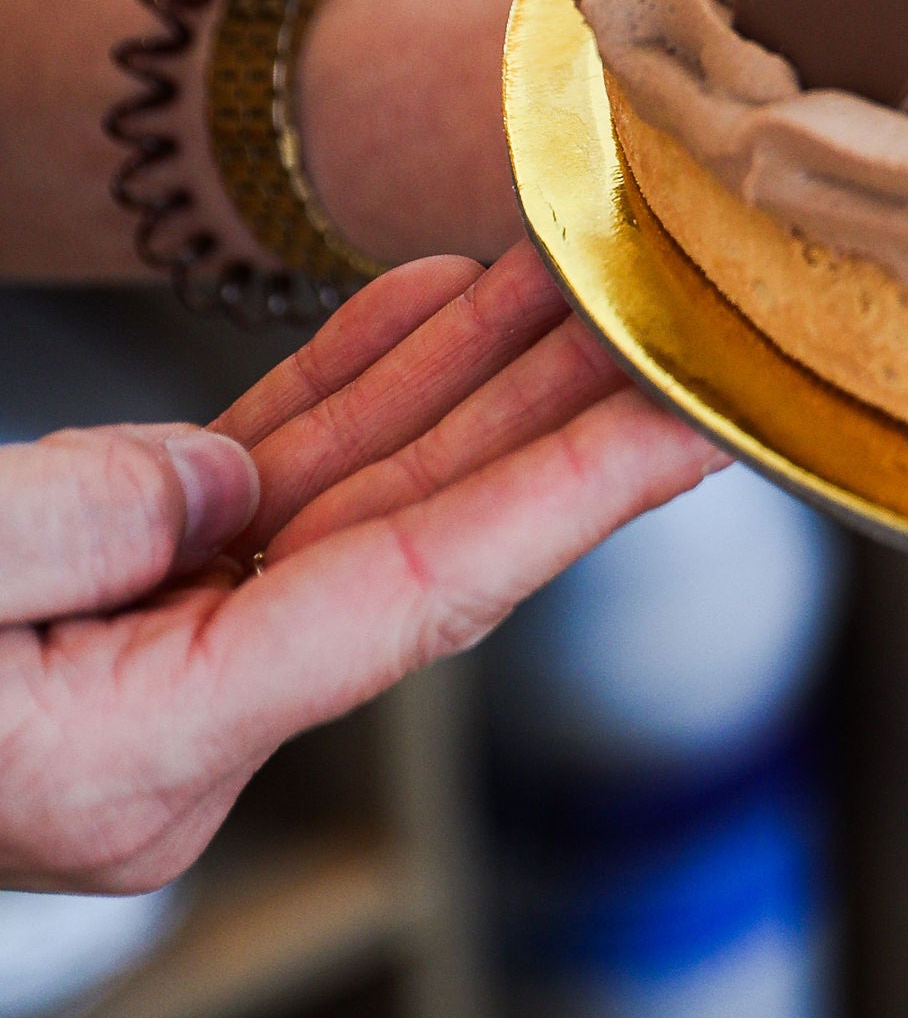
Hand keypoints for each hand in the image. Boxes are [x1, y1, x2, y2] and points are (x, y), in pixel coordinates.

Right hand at [0, 248, 723, 891]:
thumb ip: (92, 517)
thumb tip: (225, 479)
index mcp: (140, 753)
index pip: (421, 593)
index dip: (579, 489)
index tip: (705, 419)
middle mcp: (168, 732)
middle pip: (419, 538)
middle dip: (554, 408)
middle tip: (673, 301)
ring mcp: (142, 678)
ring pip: (348, 498)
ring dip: (463, 373)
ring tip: (573, 264)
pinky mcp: (104, 618)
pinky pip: (261, 491)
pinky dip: (344, 393)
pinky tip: (433, 305)